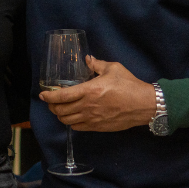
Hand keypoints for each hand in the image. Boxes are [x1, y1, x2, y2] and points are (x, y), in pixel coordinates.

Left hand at [39, 56, 159, 132]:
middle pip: (61, 110)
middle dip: (52, 106)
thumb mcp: (113, 69)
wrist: (146, 105)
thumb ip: (97, 64)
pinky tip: (73, 117)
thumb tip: (88, 59)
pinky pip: (79, 128)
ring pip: (68, 121)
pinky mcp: (100, 127)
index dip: (48, 96)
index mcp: (89, 91)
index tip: (42, 94)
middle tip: (51, 101)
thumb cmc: (129, 85)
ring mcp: (93, 119)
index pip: (61, 96)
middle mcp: (88, 107)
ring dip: (60, 115)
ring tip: (60, 109)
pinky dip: (72, 123)